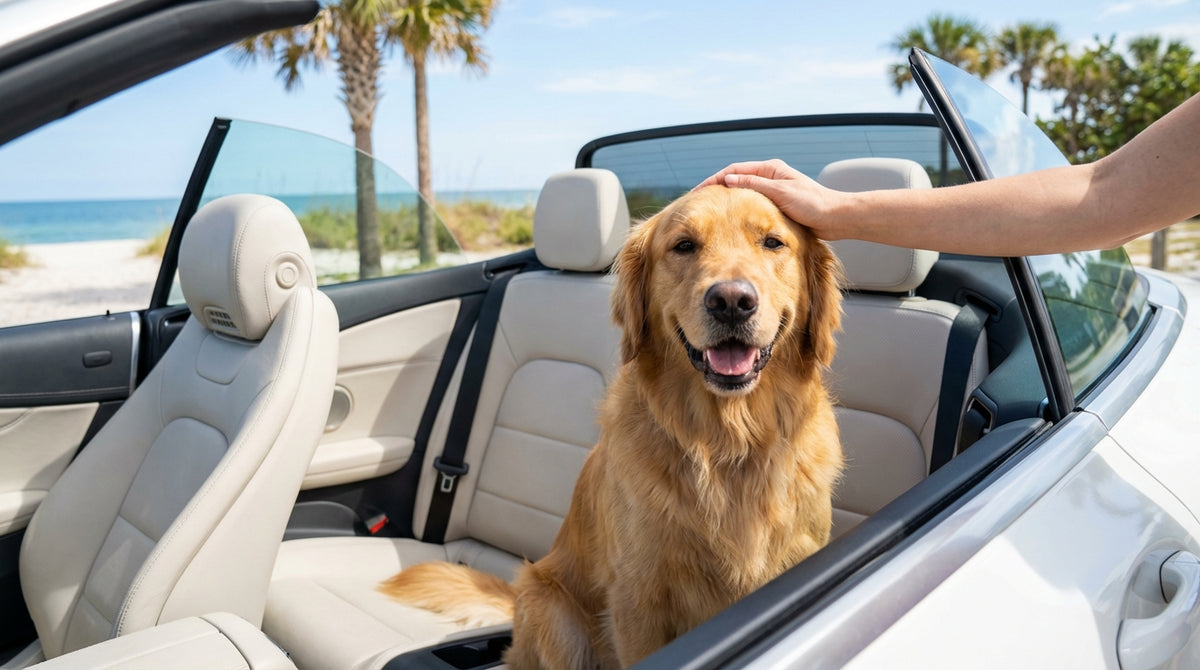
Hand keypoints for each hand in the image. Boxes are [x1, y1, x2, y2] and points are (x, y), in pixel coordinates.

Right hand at [696, 159, 840, 238]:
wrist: (835, 218)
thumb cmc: (812, 204)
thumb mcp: (781, 192)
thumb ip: (754, 185)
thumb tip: (728, 179)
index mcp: (771, 169)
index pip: (735, 170)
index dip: (714, 180)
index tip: (698, 191)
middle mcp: (770, 176)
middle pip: (736, 179)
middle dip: (716, 188)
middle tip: (697, 199)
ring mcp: (773, 190)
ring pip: (743, 192)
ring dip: (726, 198)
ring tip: (709, 209)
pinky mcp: (776, 204)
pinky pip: (751, 203)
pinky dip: (738, 207)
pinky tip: (730, 218)